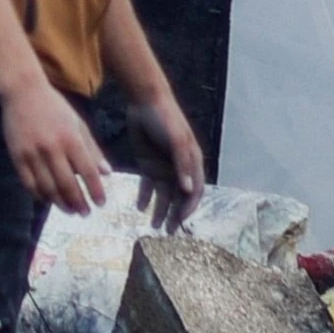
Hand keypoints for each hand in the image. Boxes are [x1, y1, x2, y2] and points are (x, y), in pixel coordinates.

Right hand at [2, 78, 110, 214]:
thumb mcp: (79, 124)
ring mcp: (32, 153)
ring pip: (48, 187)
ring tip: (69, 210)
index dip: (96, 191)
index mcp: (71, 139)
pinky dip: (39, 195)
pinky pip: (28, 182)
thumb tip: (107, 174)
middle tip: (85, 213)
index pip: (88, 172)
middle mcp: (52, 148)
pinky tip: (48, 199)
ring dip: (60, 203)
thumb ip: (93, 149)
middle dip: (79, 202)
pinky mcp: (17, 156)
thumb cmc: (55, 107)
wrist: (22, 91)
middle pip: (68, 184)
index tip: (101, 203)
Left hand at [125, 97, 204, 229]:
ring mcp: (164, 167)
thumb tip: (187, 190)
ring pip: (163, 194)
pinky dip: (145, 196)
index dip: (188, 207)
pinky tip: (140, 207)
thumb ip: (182, 164)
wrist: (145, 101)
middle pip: (178, 197)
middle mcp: (179, 168)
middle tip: (166, 231)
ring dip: (160, 209)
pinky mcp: (148, 163)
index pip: (193, 192)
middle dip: (174, 214)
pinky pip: (148, 184)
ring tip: (153, 225)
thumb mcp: (177, 140)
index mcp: (192, 164)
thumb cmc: (166, 119)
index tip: (180, 221)